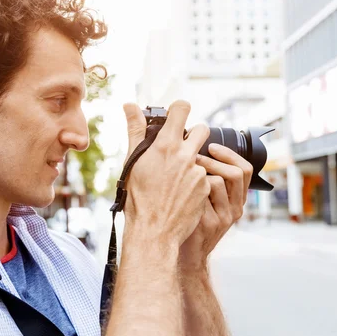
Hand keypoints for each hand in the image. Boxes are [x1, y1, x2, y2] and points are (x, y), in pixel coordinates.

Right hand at [122, 101, 210, 248]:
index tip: (175, 115)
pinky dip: (195, 181)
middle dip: (193, 134)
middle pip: (202, 129)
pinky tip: (181, 192)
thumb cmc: (138, 197)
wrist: (153, 230)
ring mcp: (198, 172)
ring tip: (175, 177)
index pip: (182, 109)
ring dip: (192, 161)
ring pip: (201, 156)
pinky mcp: (206, 188)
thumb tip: (130, 105)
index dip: (179, 108)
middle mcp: (186, 155)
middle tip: (179, 146)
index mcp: (166, 145)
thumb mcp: (132, 161)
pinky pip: (204, 177)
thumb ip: (135, 130)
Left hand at [179, 143, 252, 269]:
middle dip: (212, 160)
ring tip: (182, 171)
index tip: (212, 146)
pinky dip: (187, 188)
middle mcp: (235, 210)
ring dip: (197, 172)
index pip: (245, 170)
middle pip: (234, 173)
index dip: (229, 154)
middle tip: (193, 156)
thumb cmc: (190, 222)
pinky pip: (199, 195)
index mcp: (237, 201)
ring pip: (215, 182)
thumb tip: (199, 150)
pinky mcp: (207, 224)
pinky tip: (177, 189)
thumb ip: (211, 182)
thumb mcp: (208, 203)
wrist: (184, 255)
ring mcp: (223, 218)